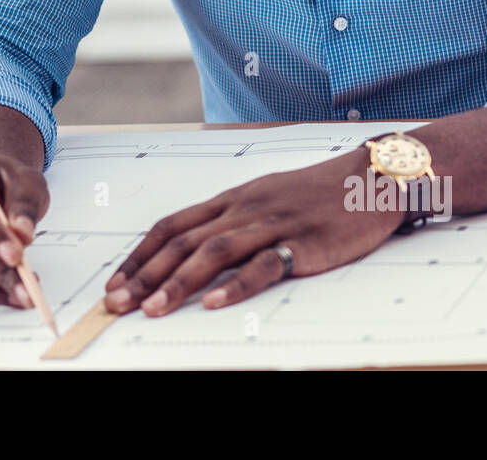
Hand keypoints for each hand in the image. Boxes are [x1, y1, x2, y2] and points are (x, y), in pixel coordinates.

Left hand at [102, 150, 402, 315]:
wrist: (371, 178)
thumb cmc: (318, 193)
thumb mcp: (265, 198)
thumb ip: (232, 221)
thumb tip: (193, 249)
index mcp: (232, 199)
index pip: (172, 225)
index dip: (139, 254)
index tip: (116, 281)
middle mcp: (244, 209)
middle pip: (183, 242)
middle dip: (145, 274)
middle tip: (116, 303)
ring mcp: (272, 225)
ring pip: (214, 252)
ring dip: (178, 282)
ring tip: (152, 309)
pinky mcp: (303, 244)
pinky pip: (264, 266)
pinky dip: (236, 286)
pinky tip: (213, 303)